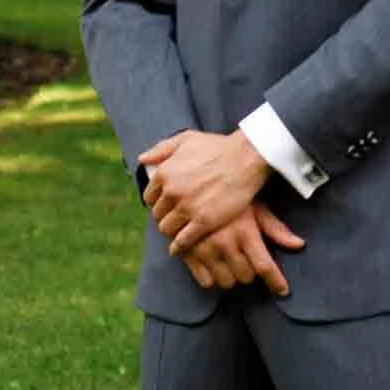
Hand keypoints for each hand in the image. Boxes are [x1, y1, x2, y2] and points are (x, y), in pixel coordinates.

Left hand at [141, 128, 267, 252]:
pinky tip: (178, 249)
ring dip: (171, 230)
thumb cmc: (218, 147)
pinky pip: (183, 241)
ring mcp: (187, 208)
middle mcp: (172, 192)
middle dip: (164, 216)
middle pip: (157, 214)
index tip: (166, 204)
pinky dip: (178, 247)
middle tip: (174, 218)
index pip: (149, 196)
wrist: (246, 158)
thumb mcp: (186, 140)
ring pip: (166, 228)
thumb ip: (161, 149)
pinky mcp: (203, 222)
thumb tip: (142, 159)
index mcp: (165, 173)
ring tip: (178, 231)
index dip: (158, 201)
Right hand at [178, 201, 305, 296]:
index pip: (264, 266)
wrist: (193, 184)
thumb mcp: (255, 208)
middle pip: (246, 277)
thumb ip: (276, 229)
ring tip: (230, 261)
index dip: (276, 282)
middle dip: (250, 271)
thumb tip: (299, 245)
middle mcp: (224, 242)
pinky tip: (214, 264)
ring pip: (226, 282)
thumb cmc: (231, 196)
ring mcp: (204, 250)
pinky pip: (206, 282)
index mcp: (245, 232)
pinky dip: (212, 277)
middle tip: (246, 258)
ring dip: (232, 276)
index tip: (282, 291)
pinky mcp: (188, 254)